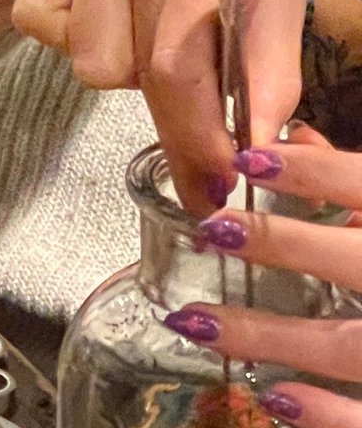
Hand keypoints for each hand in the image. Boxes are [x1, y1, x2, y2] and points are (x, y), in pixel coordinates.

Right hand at [12, 0, 321, 211]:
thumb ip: (271, 53)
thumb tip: (262, 140)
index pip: (180, 65)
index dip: (195, 138)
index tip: (215, 183)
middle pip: (126, 71)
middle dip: (172, 105)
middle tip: (206, 94)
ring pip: (82, 55)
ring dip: (126, 67)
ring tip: (161, 35)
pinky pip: (39, 20)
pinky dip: (73, 38)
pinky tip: (114, 16)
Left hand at [158, 125, 361, 427]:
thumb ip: (356, 186)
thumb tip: (295, 139)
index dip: (316, 172)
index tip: (249, 160)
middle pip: (360, 263)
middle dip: (286, 245)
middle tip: (213, 229)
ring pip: (348, 346)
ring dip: (271, 335)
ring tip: (194, 321)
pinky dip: (329, 414)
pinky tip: (277, 399)